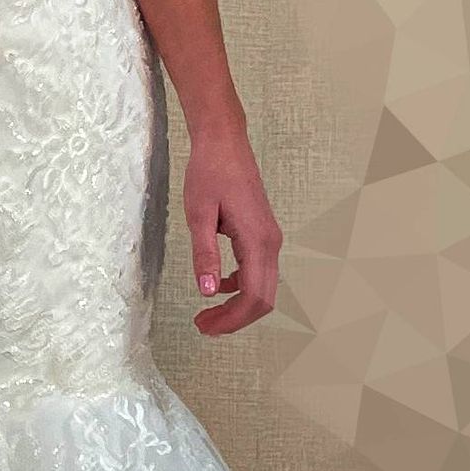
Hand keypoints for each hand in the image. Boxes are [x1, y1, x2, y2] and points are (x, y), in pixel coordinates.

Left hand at [183, 120, 280, 336]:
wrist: (224, 143)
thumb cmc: (210, 172)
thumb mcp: (199, 215)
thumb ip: (204, 255)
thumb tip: (208, 291)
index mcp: (257, 240)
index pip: (253, 297)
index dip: (231, 320)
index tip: (205, 327)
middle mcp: (270, 243)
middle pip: (263, 299)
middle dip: (235, 320)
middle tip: (204, 327)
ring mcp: (269, 239)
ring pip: (263, 287)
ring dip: (238, 307)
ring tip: (208, 315)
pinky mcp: (262, 234)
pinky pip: (258, 272)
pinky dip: (240, 288)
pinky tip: (218, 287)